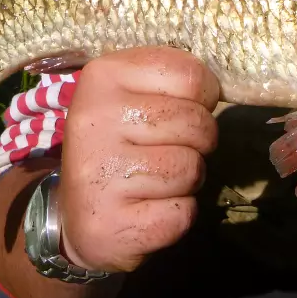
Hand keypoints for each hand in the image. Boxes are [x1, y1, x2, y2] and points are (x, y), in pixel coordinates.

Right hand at [57, 47, 219, 272]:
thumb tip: (218, 87)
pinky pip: (183, 211)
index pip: (190, 75)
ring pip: (192, 168)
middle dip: (197, 142)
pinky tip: (147, 210)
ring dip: (186, 180)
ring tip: (155, 181)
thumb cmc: (118, 146)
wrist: (78, 216)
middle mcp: (96, 118)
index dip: (203, 97)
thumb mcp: (132, 96)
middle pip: (196, 123)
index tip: (183, 110)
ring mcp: (100, 172)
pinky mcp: (113, 222)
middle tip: (167, 152)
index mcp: (103, 75)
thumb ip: (171, 82)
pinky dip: (177, 214)